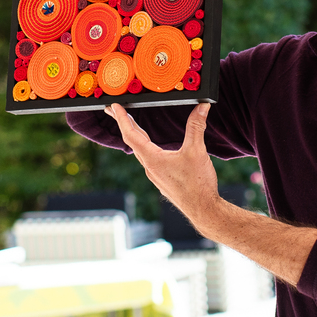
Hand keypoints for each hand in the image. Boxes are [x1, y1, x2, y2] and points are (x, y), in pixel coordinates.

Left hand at [107, 102, 219, 222]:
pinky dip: (146, 146)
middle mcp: (150, 167)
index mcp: (153, 159)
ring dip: (135, 135)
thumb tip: (202, 106)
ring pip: (140, 151)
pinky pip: (149, 159)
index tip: (114, 106)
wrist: (202, 209)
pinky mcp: (162, 179)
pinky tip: (152, 146)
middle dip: (124, 124)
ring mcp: (155, 175)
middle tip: (113, 110)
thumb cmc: (197, 184)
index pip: (131, 134)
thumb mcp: (197, 151)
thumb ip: (196, 126)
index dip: (122, 118)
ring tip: (131, 124)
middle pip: (132, 141)